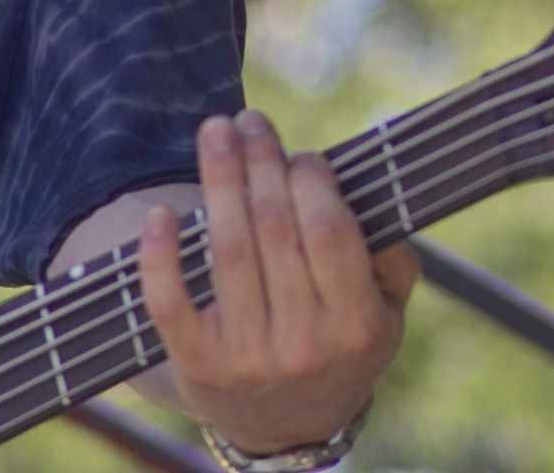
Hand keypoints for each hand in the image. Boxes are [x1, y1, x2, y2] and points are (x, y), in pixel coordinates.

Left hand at [140, 111, 416, 455]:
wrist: (288, 431)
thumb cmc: (339, 350)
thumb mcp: (386, 319)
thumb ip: (393, 263)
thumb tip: (376, 200)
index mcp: (356, 326)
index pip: (329, 230)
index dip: (310, 178)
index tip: (301, 154)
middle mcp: (303, 345)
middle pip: (273, 228)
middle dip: (259, 162)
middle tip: (249, 121)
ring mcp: (247, 358)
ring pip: (227, 251)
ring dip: (218, 179)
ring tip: (215, 132)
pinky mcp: (198, 367)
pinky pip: (171, 303)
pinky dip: (161, 256)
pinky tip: (161, 214)